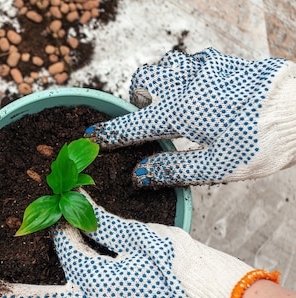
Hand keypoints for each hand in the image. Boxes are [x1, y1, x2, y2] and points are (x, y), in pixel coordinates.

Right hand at [86, 48, 295, 186]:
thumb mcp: (219, 167)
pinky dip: (181, 77)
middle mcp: (188, 83)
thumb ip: (173, 169)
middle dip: (136, 98)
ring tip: (170, 104)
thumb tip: (139, 175)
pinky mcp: (224, 62)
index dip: (109, 133)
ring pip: (164, 65)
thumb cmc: (266, 140)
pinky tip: (198, 95)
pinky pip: (189, 62)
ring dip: (158, 83)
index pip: (133, 124)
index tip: (92, 137)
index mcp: (181, 112)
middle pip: (142, 79)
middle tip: (146, 117)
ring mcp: (206, 67)